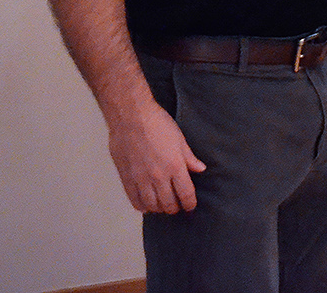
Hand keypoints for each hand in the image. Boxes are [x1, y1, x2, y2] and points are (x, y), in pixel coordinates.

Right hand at [107, 99, 205, 213]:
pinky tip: (146, 205)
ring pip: (152, 205)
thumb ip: (189, 158)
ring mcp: (141, 179)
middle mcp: (158, 176)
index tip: (190, 206)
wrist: (131, 117)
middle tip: (177, 206)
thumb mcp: (180, 139)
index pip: (186, 194)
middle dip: (175, 208)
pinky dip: (142, 206)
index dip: (190, 204)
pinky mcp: (126, 178)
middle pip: (168, 204)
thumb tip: (200, 169)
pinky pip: (134, 200)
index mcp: (175, 166)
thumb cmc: (157, 124)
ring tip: (162, 206)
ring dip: (159, 209)